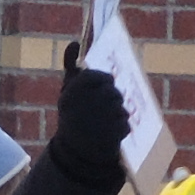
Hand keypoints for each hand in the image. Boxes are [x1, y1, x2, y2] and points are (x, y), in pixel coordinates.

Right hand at [53, 40, 129, 168]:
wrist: (74, 152)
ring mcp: (98, 123)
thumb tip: (75, 42)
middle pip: (113, 92)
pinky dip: (121, 128)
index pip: (99, 77)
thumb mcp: (68, 91)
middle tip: (102, 107)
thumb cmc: (72, 115)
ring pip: (121, 108)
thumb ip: (71, 66)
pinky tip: (110, 132)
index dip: (103, 81)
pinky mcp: (110, 138)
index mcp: (72, 92)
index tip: (101, 86)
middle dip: (111, 98)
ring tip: (104, 121)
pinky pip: (125, 124)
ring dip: (117, 113)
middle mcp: (84, 105)